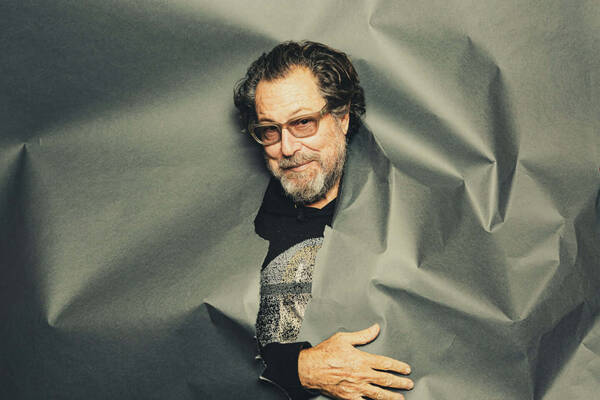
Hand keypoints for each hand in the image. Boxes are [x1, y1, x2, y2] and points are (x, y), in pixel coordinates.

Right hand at [298, 323, 412, 399]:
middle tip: (409, 384)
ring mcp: (356, 388)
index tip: (406, 369)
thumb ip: (362, 335)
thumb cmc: (325, 353)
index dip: (398, 367)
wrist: (310, 368)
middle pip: (386, 380)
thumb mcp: (344, 338)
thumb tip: (375, 329)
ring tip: (400, 398)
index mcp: (362, 360)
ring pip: (378, 394)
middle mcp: (361, 375)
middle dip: (399, 383)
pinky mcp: (349, 397)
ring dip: (391, 396)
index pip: (385, 364)